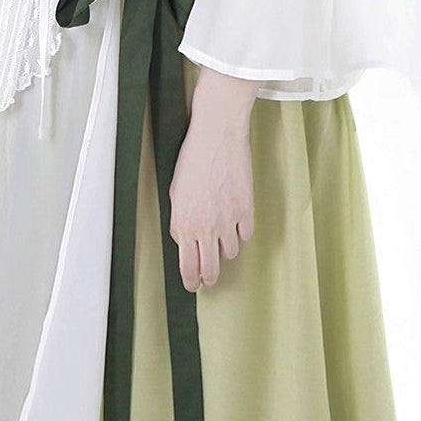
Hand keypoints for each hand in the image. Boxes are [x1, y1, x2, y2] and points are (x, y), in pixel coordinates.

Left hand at [168, 96, 254, 291]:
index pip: (188, 266)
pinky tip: (235, 219)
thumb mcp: (174, 191)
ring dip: (226, 248)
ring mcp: (228, 220)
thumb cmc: (192, 157)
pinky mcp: (246, 209)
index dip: (191, 280)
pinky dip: (241, 230)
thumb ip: (178, 219)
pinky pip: (246, 233)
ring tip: (222, 235)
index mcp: (185, 223)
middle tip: (209, 276)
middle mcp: (207, 227)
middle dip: (210, 276)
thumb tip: (183, 238)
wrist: (217, 135)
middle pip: (212, 269)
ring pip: (231, 252)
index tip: (193, 285)